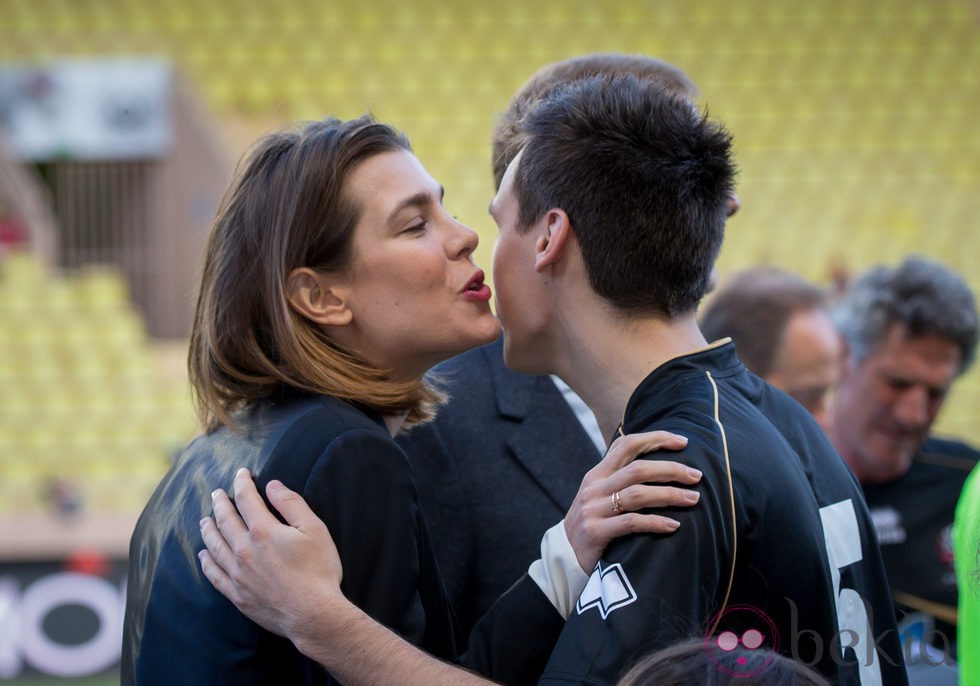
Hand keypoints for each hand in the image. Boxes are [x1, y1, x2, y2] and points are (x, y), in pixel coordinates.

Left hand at [198, 468, 341, 640]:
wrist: (313, 614)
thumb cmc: (319, 570)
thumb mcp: (314, 529)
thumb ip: (292, 504)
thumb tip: (273, 486)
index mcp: (263, 530)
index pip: (246, 499)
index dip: (242, 483)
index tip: (241, 473)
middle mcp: (244, 550)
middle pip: (225, 520)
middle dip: (220, 503)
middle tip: (217, 493)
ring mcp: (238, 574)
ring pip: (214, 546)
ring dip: (208, 529)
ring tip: (204, 520)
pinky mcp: (237, 595)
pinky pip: (214, 575)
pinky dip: (206, 562)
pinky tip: (203, 556)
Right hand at [564, 430, 700, 571]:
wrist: (564, 557)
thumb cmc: (592, 525)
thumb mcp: (598, 496)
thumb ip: (618, 480)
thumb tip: (656, 466)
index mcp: (596, 474)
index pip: (626, 445)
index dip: (655, 439)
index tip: (682, 441)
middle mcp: (594, 488)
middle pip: (637, 469)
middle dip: (671, 469)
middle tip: (696, 476)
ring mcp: (593, 509)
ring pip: (637, 494)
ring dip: (669, 495)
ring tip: (693, 499)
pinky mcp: (595, 533)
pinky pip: (631, 523)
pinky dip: (656, 522)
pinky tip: (675, 526)